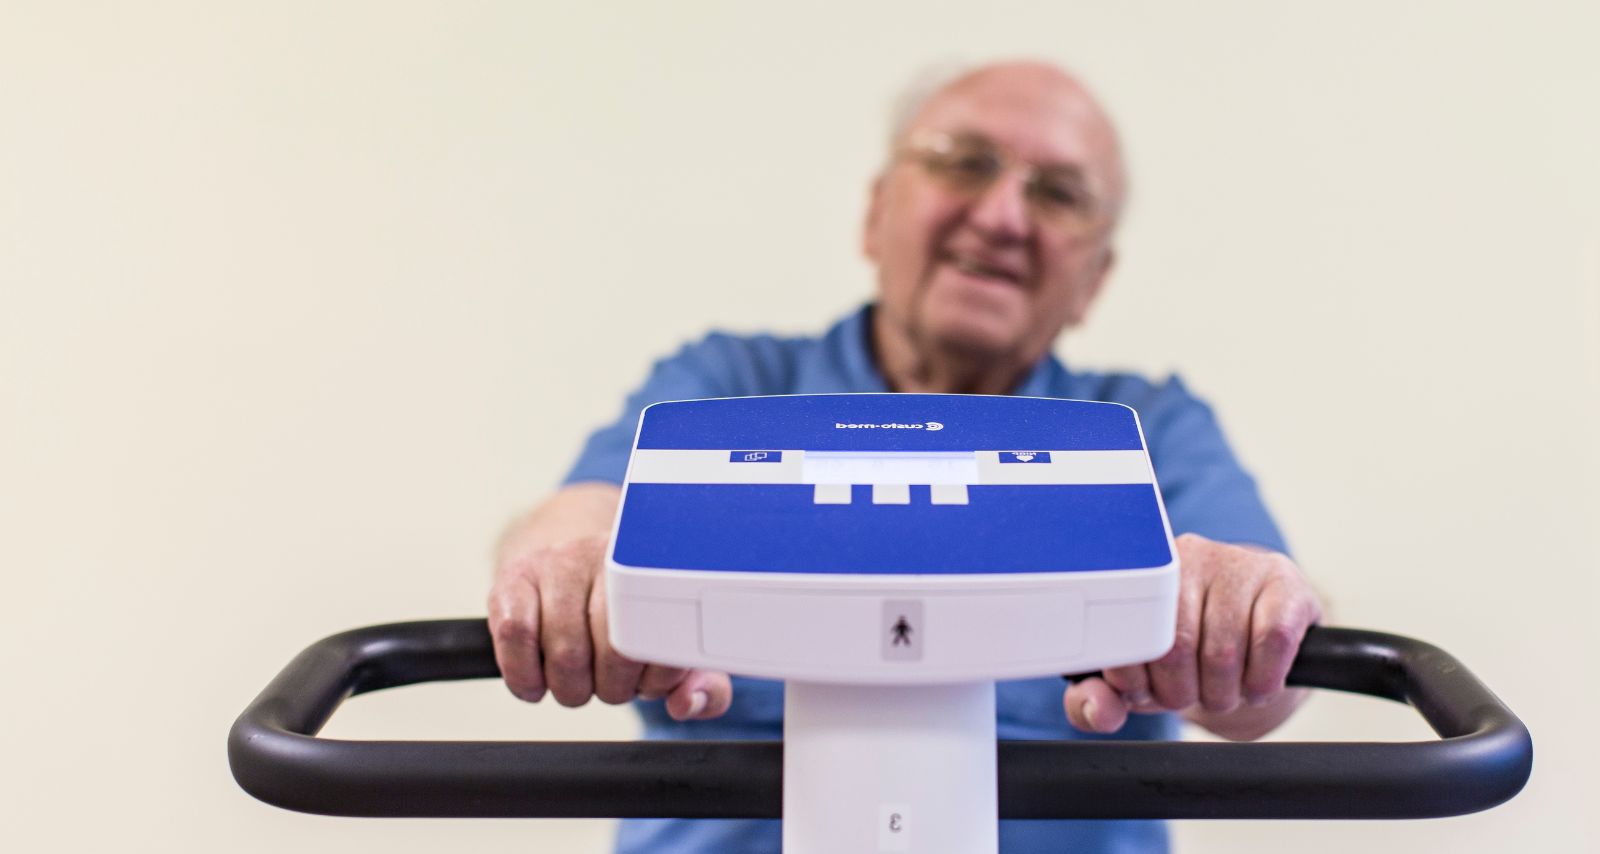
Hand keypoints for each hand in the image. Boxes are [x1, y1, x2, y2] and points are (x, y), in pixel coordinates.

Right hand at [488, 533, 731, 719]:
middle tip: (612, 684)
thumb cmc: (625, 615)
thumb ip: (699, 681)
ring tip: (580, 679)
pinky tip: (539, 682)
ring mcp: (554, 563)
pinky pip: (516, 638)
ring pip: (564, 652)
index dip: (655, 677)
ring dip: (572, 688)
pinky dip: (526, 677)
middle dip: (613, 688)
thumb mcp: (671, 644)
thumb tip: (688, 703)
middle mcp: (602, 555)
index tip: (650, 682)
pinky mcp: (513, 580)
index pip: (660, 635)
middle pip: (612, 650)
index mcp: (651, 568)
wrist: (567, 565)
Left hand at [1064, 533, 1322, 740]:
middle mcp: (1189, 558)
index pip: (1128, 634)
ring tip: (1223, 690)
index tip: (1146, 692)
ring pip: (1224, 650)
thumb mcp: (1142, 675)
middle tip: (1191, 695)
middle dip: (1182, 692)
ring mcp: (1239, 565)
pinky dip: (1263, 680)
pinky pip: (1272, 641)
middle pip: (1176, 647)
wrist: (1259, 632)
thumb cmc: (1190, 652)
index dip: (1136, 680)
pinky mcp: (1285, 584)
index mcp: (1142, 576)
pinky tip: (1256, 681)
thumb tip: (1099, 711)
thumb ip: (1103, 697)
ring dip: (1224, 693)